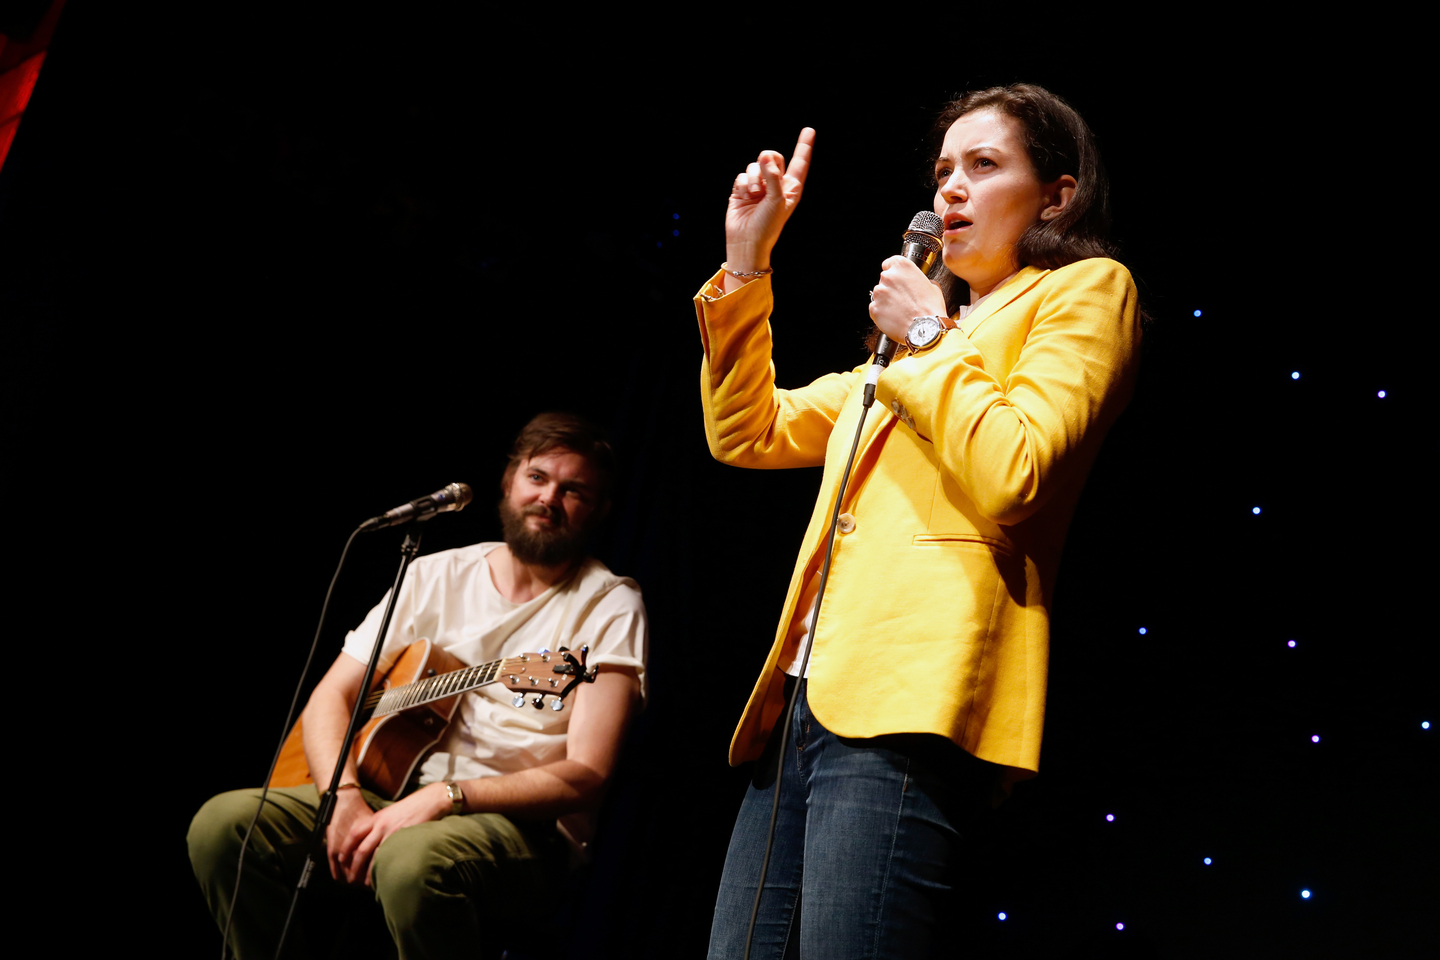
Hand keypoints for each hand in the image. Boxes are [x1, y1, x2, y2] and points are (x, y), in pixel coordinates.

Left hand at [333, 782, 451, 886]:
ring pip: (374, 856)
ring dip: (368, 872)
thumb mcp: (391, 813)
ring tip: (366, 883)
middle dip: (354, 867)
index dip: (345, 849)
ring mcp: (393, 831)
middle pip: (361, 849)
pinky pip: (391, 855)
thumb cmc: (412, 807)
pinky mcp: (405, 837)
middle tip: (351, 879)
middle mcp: (381, 825)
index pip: (354, 834)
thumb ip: (379, 825)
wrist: (431, 800)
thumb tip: (371, 840)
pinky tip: (384, 874)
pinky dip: (385, 867)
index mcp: (376, 818)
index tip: (341, 860)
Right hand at [724, 128, 814, 274]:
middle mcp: (775, 185)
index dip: (804, 146)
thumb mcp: (776, 201)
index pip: (799, 163)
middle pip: (773, 157)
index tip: (809, 130)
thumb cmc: (767, 226)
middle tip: (765, 168)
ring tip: (754, 195)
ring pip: (755, 165)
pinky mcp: (742, 189)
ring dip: (753, 179)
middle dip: (768, 161)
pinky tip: (744, 197)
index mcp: (790, 188)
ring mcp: (758, 186)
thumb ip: (773, 176)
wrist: (746, 241)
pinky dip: (743, 185)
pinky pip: (742, 175)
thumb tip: (764, 157)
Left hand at [867, 256, 948, 343]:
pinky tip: (894, 317)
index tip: (897, 279)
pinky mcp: (874, 308)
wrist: (925, 330)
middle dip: (891, 288)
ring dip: (886, 301)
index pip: (889, 263)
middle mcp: (888, 276)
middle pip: (884, 279)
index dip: (893, 272)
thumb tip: (919, 283)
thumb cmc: (930, 309)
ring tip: (900, 310)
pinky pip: (875, 308)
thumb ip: (921, 280)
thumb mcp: (933, 287)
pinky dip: (882, 313)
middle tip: (903, 299)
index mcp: (902, 266)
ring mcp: (879, 292)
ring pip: (879, 295)